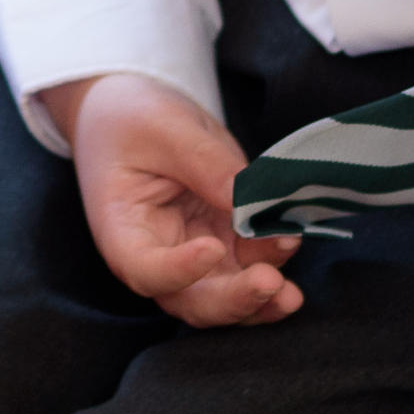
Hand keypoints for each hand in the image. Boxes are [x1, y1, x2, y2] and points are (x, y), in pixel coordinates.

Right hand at [49, 73, 304, 326]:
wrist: (133, 113)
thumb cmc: (132, 118)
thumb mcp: (164, 128)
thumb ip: (205, 164)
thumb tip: (250, 205)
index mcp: (122, 230)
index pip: (145, 269)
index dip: (179, 271)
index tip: (213, 248)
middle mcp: (157, 254)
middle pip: (191, 299)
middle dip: (233, 300)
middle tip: (269, 283)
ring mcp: (193, 253)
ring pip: (225, 296)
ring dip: (260, 299)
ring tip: (290, 291)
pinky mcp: (224, 242)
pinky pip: (249, 267)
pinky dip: (272, 265)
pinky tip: (290, 244)